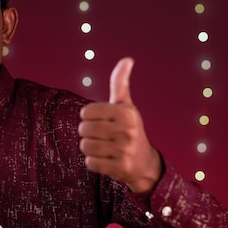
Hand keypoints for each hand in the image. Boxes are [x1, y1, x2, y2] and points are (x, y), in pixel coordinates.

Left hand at [78, 57, 161, 191]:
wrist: (144, 163)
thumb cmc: (129, 129)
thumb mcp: (125, 105)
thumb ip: (120, 83)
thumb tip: (127, 59)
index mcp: (126, 112)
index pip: (86, 112)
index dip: (90, 117)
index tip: (103, 121)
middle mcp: (127, 131)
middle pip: (83, 130)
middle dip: (89, 134)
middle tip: (103, 136)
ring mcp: (124, 151)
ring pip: (85, 146)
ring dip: (90, 148)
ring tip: (105, 148)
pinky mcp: (119, 168)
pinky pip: (90, 163)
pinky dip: (94, 162)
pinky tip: (107, 160)